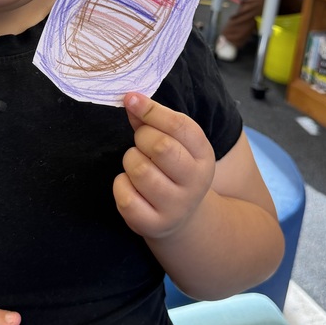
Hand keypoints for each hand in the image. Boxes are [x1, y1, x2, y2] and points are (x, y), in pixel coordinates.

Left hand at [113, 92, 214, 239]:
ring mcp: (175, 206)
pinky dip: (121, 185)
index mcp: (204, 156)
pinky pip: (126, 197)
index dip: (151, 109)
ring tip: (138, 165)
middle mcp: (195, 183)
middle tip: (142, 144)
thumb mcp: (175, 144)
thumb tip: (131, 100)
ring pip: (140, 170)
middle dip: (142, 137)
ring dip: (130, 161)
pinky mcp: (153, 224)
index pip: (179, 126)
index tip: (131, 99)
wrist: (182, 218)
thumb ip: (152, 121)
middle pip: (161, 147)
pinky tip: (131, 186)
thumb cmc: (172, 170)